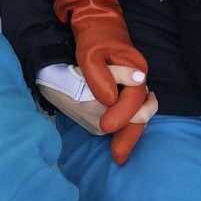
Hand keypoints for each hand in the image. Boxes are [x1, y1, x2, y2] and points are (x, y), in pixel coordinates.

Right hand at [38, 66, 157, 163]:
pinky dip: (120, 109)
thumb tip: (141, 78)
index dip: (148, 105)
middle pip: (131, 121)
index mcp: (104, 119)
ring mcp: (96, 129)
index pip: (138, 118)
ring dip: (130, 107)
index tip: (151, 92)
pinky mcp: (92, 126)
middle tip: (142, 89)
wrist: (49, 82)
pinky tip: (119, 95)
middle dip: (140, 106)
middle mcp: (102, 129)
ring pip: (123, 121)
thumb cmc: (71, 76)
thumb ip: (121, 74)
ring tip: (131, 89)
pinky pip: (114, 120)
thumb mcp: (96, 70)